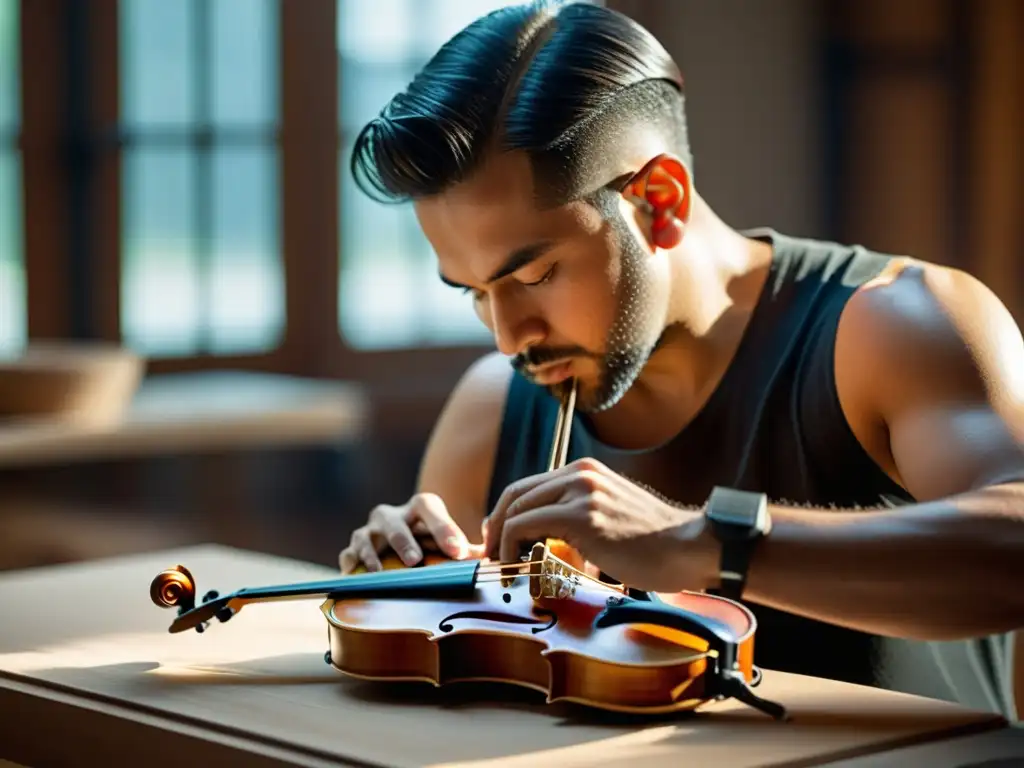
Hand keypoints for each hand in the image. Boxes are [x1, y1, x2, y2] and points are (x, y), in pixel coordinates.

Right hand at [339, 492, 485, 572]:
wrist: (403, 540)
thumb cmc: (433, 542)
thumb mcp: (452, 541)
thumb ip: (472, 550)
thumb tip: (491, 560)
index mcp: (419, 508)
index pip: (429, 508)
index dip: (444, 528)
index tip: (459, 552)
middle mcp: (392, 515)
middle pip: (395, 524)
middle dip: (404, 542)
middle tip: (415, 561)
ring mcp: (370, 531)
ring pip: (366, 537)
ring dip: (372, 554)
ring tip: (379, 572)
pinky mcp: (353, 549)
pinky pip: (348, 555)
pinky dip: (350, 565)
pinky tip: (354, 576)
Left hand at [483, 457, 716, 592]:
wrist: (688, 547)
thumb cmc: (653, 544)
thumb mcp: (611, 515)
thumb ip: (579, 515)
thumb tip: (542, 536)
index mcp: (586, 471)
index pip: (530, 486)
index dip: (506, 513)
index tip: (499, 540)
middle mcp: (580, 473)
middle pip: (516, 494)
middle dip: (496, 526)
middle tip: (491, 555)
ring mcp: (581, 492)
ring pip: (516, 509)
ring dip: (500, 540)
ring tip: (503, 566)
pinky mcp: (581, 516)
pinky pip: (525, 526)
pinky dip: (510, 547)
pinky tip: (518, 568)